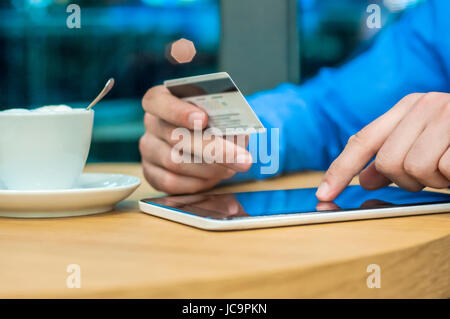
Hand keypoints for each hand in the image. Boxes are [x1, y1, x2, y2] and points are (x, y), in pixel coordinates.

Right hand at [139, 85, 252, 193]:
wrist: (201, 141)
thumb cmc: (209, 120)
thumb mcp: (215, 111)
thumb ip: (222, 117)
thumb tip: (238, 132)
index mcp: (160, 99)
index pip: (158, 102)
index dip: (179, 111)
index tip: (203, 119)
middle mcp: (151, 123)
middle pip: (175, 137)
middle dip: (213, 149)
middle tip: (243, 159)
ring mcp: (148, 149)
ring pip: (175, 162)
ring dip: (210, 168)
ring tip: (233, 168)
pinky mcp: (151, 173)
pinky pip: (171, 182)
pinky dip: (197, 182)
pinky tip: (214, 177)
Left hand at [316, 92, 449, 200]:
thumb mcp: (423, 141)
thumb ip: (393, 156)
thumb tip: (365, 180)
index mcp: (407, 107)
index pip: (362, 140)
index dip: (340, 169)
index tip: (323, 194)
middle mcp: (423, 105)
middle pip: (387, 162)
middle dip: (406, 180)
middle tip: (430, 175)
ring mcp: (446, 115)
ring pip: (415, 169)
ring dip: (434, 180)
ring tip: (447, 167)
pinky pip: (445, 170)